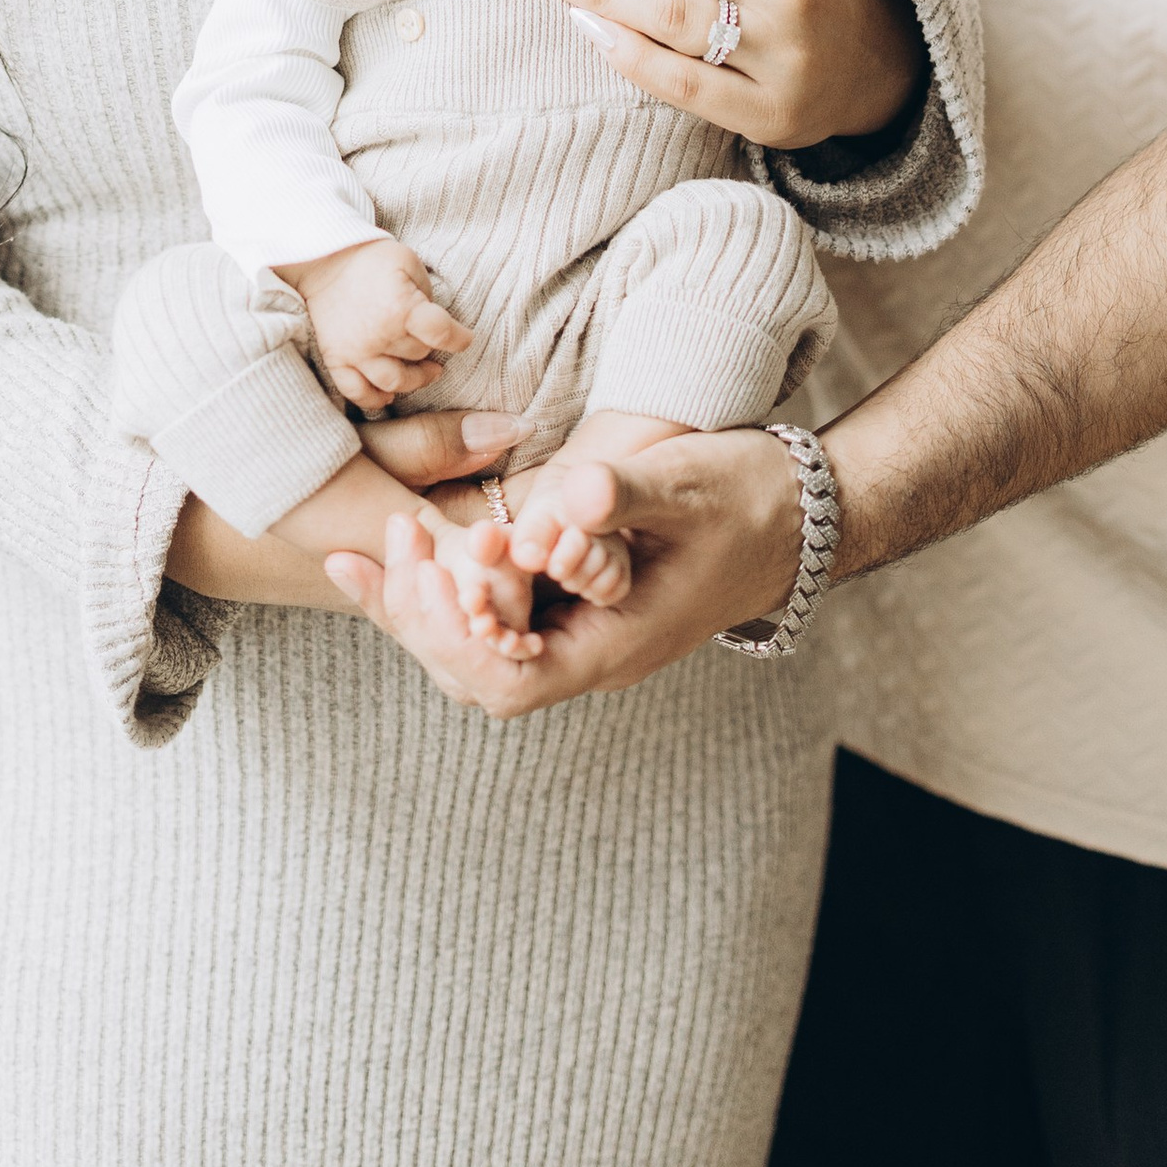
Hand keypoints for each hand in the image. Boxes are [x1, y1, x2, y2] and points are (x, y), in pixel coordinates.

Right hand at [280, 235, 476, 410]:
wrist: (323, 260)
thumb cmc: (371, 260)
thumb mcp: (409, 263)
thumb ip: (427, 294)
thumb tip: (435, 323)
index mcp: (401, 307)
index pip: (442, 334)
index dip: (460, 338)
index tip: (465, 338)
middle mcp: (379, 335)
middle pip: (419, 355)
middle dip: (431, 349)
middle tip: (433, 343)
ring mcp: (355, 352)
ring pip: (395, 382)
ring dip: (413, 380)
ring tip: (423, 373)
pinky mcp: (336, 360)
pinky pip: (357, 392)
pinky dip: (374, 399)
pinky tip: (387, 395)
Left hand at [324, 424, 804, 714]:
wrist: (799, 513)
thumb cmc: (748, 499)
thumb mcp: (687, 485)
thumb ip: (625, 495)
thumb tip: (573, 496)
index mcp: (614, 647)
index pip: (507, 681)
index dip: (455, 635)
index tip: (426, 568)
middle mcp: (588, 656)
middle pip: (475, 675)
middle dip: (418, 617)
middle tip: (379, 544)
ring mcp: (580, 635)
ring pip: (476, 652)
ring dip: (420, 606)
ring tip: (367, 551)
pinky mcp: (573, 606)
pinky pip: (493, 619)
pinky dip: (444, 591)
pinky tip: (404, 552)